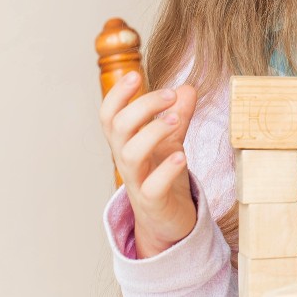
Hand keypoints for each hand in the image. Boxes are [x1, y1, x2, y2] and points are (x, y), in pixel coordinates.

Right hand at [99, 70, 198, 256]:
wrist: (167, 220)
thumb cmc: (162, 175)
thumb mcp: (171, 141)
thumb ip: (178, 116)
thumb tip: (188, 88)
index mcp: (126, 141)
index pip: (109, 115)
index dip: (117, 95)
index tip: (135, 75)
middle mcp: (126, 159)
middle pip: (118, 128)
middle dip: (142, 106)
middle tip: (169, 95)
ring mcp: (137, 181)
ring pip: (130, 155)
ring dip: (153, 132)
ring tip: (175, 120)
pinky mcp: (153, 202)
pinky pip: (152, 186)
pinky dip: (166, 170)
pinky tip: (181, 157)